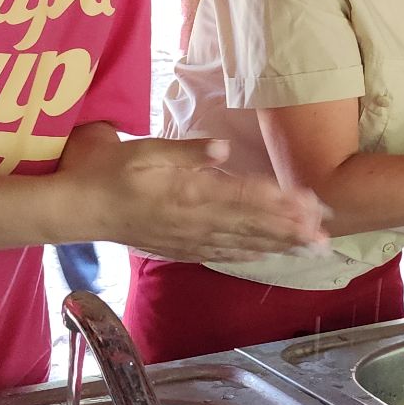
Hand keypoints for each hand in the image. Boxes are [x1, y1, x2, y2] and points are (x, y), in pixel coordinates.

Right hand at [57, 133, 328, 262]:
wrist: (77, 208)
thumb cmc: (108, 171)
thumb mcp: (144, 150)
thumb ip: (185, 152)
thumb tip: (221, 149)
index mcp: (186, 194)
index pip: (243, 199)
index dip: (279, 204)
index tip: (310, 204)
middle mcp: (192, 221)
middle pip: (251, 226)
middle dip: (291, 230)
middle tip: (326, 234)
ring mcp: (187, 238)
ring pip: (242, 243)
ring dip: (278, 245)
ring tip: (310, 248)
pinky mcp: (179, 248)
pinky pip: (220, 253)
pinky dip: (248, 255)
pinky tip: (268, 255)